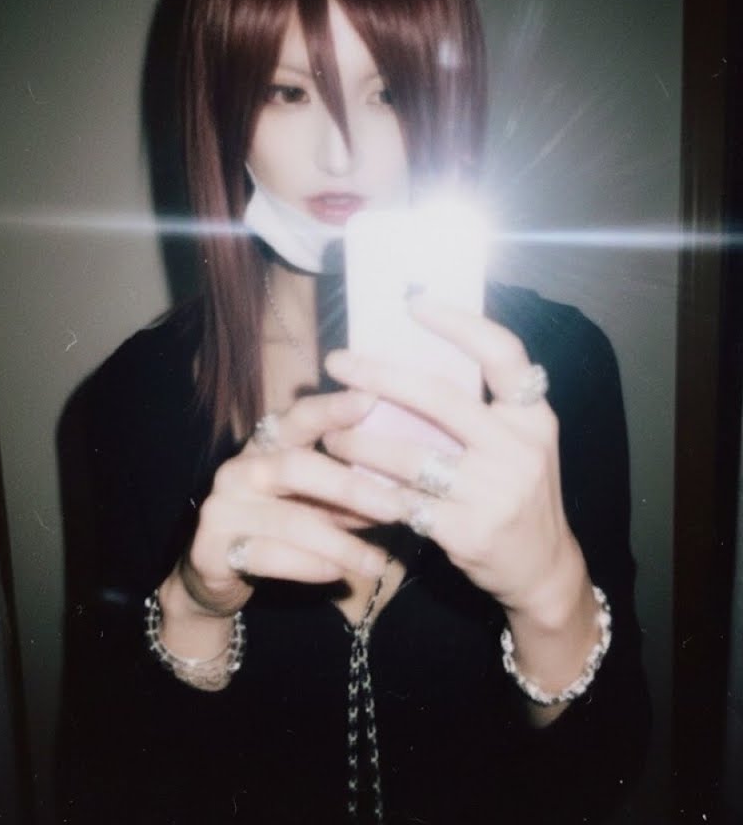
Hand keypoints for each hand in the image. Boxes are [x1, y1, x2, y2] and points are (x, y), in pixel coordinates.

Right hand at [177, 389, 399, 617]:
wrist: (212, 573)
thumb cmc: (278, 526)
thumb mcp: (316, 505)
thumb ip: (350, 494)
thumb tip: (406, 489)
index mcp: (266, 445)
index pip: (298, 418)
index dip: (332, 408)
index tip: (370, 399)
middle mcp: (240, 468)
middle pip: (296, 466)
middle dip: (351, 488)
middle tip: (398, 508)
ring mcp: (221, 507)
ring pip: (288, 520)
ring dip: (340, 544)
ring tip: (377, 563)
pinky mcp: (210, 548)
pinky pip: (268, 556)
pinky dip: (309, 566)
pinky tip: (339, 574)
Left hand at [322, 294, 588, 625]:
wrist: (542, 569)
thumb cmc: (518, 492)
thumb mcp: (517, 444)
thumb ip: (480, 409)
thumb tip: (409, 358)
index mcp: (533, 417)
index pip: (503, 354)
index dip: (460, 323)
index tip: (414, 303)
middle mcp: (519, 450)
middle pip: (440, 398)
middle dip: (379, 376)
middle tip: (338, 362)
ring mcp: (495, 493)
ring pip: (410, 455)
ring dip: (360, 442)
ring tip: (331, 435)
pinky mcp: (468, 532)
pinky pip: (404, 502)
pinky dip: (371, 491)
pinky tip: (348, 484)